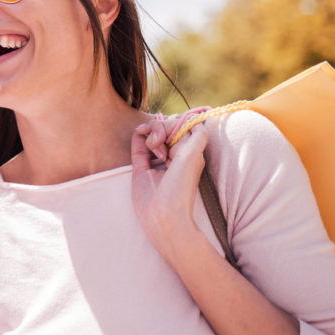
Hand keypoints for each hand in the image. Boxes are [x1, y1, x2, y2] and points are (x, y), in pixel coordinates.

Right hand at [131, 120, 208, 264]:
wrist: (163, 216)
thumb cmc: (180, 189)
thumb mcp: (193, 158)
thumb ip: (197, 135)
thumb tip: (195, 118)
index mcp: (189, 153)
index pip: (180, 126)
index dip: (174, 125)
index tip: (171, 136)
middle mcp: (173, 155)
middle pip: (165, 128)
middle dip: (161, 129)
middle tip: (160, 144)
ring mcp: (156, 161)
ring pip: (151, 133)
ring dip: (151, 134)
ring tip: (154, 149)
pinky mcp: (141, 167)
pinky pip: (138, 143)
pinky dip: (138, 136)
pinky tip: (140, 135)